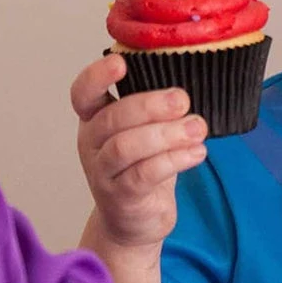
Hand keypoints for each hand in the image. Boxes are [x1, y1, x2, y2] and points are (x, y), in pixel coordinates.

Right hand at [71, 53, 206, 246]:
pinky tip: (198, 152)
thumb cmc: (145, 165)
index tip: (121, 62)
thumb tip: (194, 81)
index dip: (96, 76)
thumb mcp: (146, 131)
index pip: (83, 94)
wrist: (137, 220)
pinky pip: (144, 175)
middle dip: (151, 105)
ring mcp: (103, 172)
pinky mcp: (121, 196)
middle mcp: (93, 143)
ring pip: (126, 147)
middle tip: (183, 100)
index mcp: (96, 119)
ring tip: (198, 128)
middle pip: (113, 118)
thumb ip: (159, 109)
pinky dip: (174, 160)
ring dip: (167, 134)